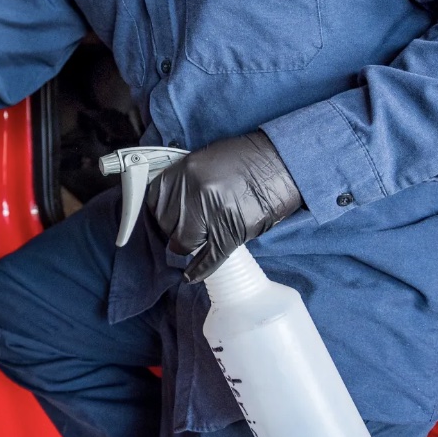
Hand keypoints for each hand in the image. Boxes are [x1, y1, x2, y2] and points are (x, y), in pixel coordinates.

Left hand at [148, 130, 302, 282]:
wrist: (282, 164)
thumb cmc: (246, 160)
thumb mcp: (205, 159)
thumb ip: (185, 180)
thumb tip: (170, 203)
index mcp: (185, 170)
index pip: (154, 201)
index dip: (161, 212)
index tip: (166, 217)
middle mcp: (194, 192)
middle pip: (167, 225)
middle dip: (175, 229)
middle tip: (187, 228)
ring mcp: (212, 214)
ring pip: (184, 243)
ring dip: (189, 245)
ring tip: (197, 241)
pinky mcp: (231, 233)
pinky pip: (208, 258)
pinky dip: (199, 270)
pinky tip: (191, 276)